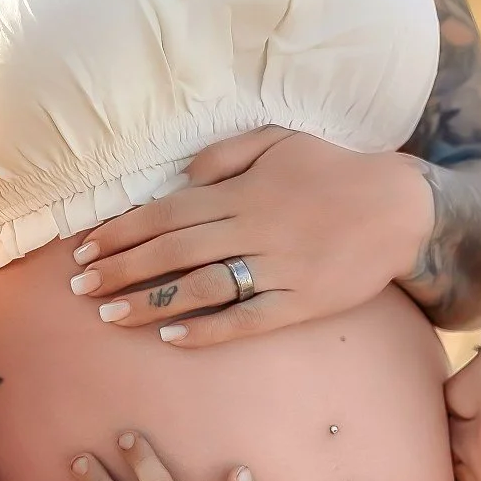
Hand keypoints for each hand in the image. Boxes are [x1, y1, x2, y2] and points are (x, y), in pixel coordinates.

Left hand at [65, 129, 434, 344]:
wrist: (400, 207)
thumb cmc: (334, 169)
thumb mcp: (279, 140)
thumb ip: (225, 155)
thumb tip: (179, 176)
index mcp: (241, 192)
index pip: (165, 213)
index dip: (121, 233)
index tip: (85, 251)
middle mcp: (252, 229)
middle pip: (171, 252)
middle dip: (121, 271)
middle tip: (80, 289)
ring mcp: (276, 268)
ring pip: (200, 288)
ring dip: (150, 303)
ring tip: (110, 317)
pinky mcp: (300, 302)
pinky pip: (246, 320)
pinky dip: (207, 330)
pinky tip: (171, 339)